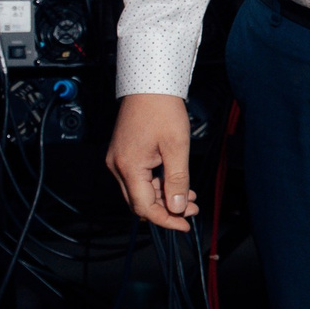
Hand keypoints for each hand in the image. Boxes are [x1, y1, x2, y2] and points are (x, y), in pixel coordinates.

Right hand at [106, 93, 197, 233]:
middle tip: (191, 210)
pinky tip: (176, 184)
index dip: (166, 220)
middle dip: (167, 210)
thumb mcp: (177, 147)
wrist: (150, 84)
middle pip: (140, 202)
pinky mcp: (124, 154)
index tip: (184, 225)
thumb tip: (177, 208)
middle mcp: (117, 166)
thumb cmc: (162, 110)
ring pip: (140, 191)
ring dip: (164, 197)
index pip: (144, 207)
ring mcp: (118, 160)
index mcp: (128, 166)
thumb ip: (177, 180)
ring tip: (189, 197)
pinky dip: (157, 184)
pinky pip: (139, 178)